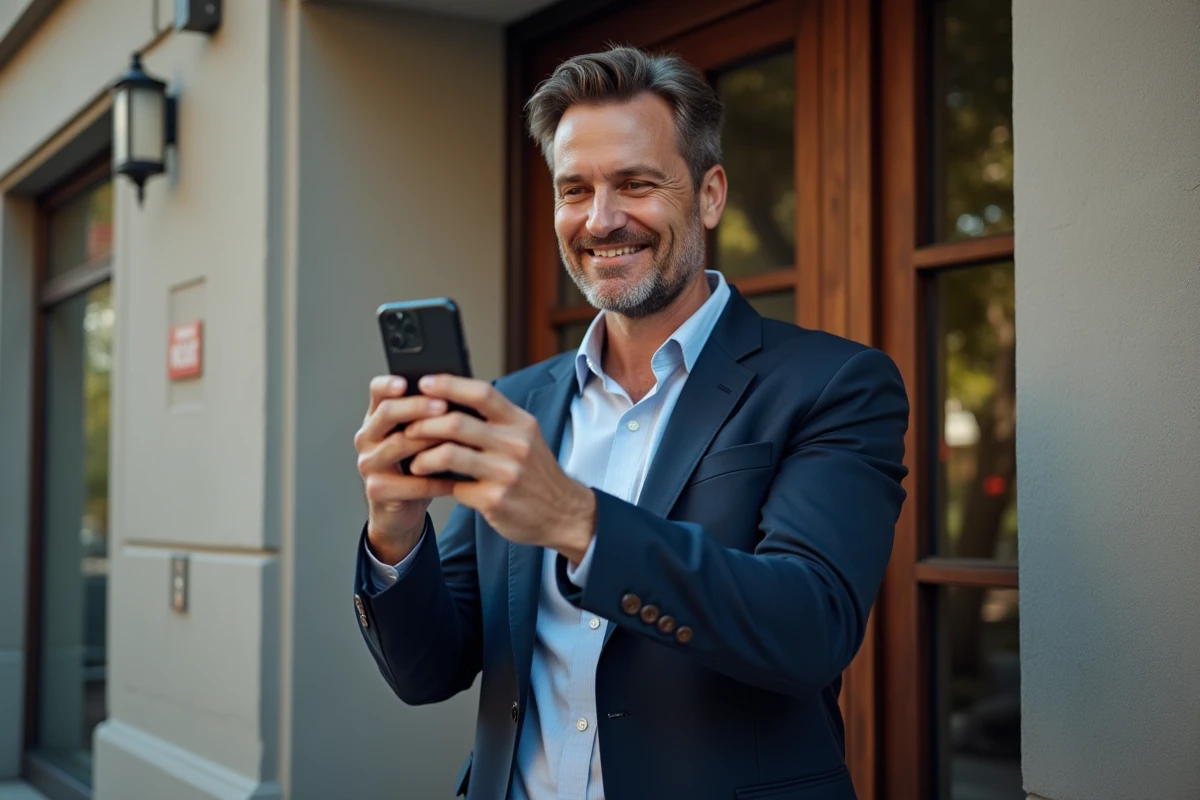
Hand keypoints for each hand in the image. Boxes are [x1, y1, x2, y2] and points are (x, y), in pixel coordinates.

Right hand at [354, 376, 456, 562]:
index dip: (389, 384)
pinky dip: (436, 480)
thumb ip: (432, 417)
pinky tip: (458, 478)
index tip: (407, 381)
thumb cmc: (418, 464)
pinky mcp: (377, 490)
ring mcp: (368, 463)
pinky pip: (410, 482)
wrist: (403, 508)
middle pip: (387, 413)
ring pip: (397, 445)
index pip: (377, 392)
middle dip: (417, 407)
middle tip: (443, 405)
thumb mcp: (423, 436)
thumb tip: (465, 396)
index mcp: (378, 417)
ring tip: (455, 440)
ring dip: (428, 441)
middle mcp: (367, 436)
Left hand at [404, 374, 595, 562]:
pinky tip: (434, 486)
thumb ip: (495, 422)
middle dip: (425, 424)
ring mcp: (507, 473)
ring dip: (423, 457)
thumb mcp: (526, 438)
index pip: (482, 393)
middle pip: (457, 423)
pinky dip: (440, 486)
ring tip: (415, 462)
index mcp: (521, 423)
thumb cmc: (536, 473)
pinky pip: (455, 487)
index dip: (449, 385)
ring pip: (449, 454)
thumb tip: (450, 403)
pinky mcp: (496, 500)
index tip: (424, 383)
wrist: (564, 514)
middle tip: (409, 430)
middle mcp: (516, 444)